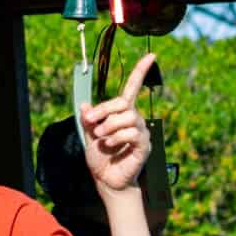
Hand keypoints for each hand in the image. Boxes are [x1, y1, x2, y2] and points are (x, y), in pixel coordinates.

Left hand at [80, 51, 158, 195]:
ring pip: (127, 117)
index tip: (151, 56)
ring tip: (102, 139)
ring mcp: (141, 132)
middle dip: (104, 110)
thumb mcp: (89, 136)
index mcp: (122, 113)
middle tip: (91, 122)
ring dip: (109, 126)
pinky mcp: (143, 146)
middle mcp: (134, 119)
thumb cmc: (101, 158)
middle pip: (123, 102)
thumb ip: (89, 120)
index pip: (133, 88)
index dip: (141, 72)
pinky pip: (132, 133)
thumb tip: (84, 105)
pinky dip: (117, 138)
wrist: (107, 180)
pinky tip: (111, 145)